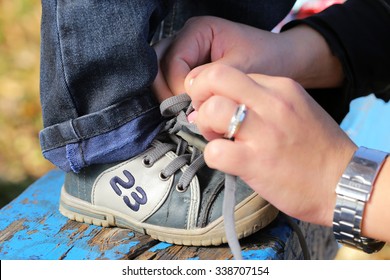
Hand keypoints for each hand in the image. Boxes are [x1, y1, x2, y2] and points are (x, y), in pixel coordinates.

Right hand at [153, 16, 286, 100]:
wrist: (283, 59)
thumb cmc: (267, 57)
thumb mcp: (242, 69)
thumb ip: (213, 85)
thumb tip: (189, 109)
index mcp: (198, 31)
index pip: (173, 62)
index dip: (178, 88)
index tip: (193, 107)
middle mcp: (188, 39)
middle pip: (157, 65)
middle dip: (165, 91)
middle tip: (178, 113)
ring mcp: (187, 53)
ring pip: (160, 74)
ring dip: (167, 95)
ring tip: (182, 113)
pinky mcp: (191, 68)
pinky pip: (172, 82)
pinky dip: (175, 97)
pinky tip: (187, 110)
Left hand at [185, 64, 355, 226]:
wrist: (345, 183)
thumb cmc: (317, 149)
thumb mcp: (297, 109)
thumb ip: (262, 101)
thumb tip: (223, 104)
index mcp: (281, 87)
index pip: (230, 73)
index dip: (214, 88)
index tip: (215, 103)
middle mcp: (271, 103)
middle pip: (216, 77)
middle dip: (199, 94)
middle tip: (206, 115)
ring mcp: (264, 132)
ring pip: (211, 109)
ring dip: (206, 125)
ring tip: (219, 139)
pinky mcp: (255, 162)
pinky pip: (215, 151)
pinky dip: (213, 156)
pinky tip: (227, 160)